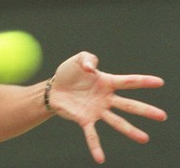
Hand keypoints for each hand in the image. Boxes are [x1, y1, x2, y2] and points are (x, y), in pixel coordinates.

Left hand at [49, 51, 166, 163]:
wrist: (53, 89)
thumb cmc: (69, 73)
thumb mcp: (78, 59)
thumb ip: (88, 58)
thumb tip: (92, 68)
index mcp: (106, 82)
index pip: (128, 81)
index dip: (143, 81)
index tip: (160, 82)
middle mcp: (106, 99)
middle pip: (128, 105)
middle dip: (145, 110)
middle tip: (162, 116)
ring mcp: (97, 111)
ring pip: (117, 121)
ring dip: (130, 130)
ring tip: (144, 138)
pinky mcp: (85, 119)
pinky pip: (92, 134)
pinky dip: (95, 146)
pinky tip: (100, 158)